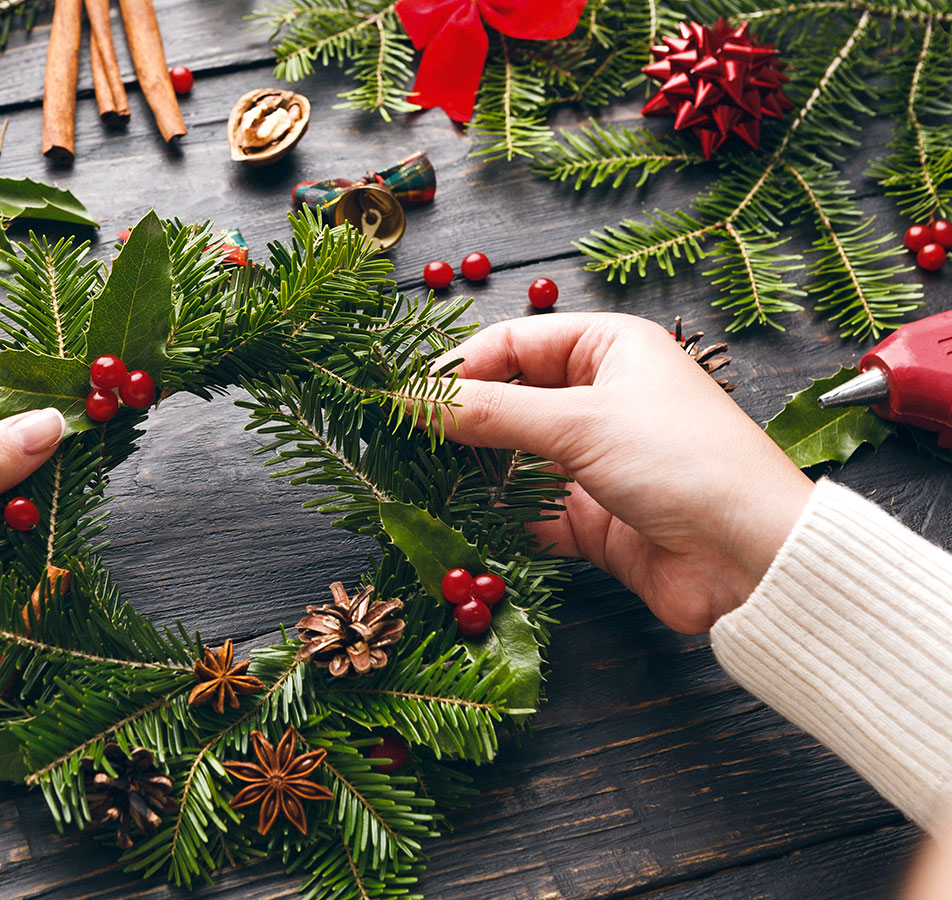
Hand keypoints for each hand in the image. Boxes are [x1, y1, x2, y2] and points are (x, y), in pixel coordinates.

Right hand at [434, 312, 812, 633]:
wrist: (754, 558)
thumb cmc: (685, 462)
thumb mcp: (579, 422)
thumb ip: (489, 412)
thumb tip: (412, 401)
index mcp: (609, 349)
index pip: (512, 343)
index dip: (458, 367)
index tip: (407, 399)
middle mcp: (601, 398)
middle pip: (507, 401)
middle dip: (458, 423)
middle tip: (403, 443)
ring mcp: (595, 461)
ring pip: (512, 459)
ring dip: (473, 473)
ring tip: (420, 484)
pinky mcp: (593, 519)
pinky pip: (528, 512)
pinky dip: (496, 518)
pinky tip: (459, 524)